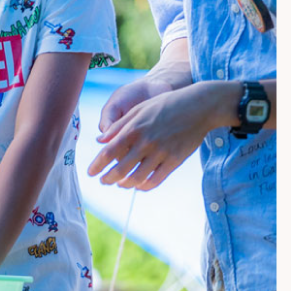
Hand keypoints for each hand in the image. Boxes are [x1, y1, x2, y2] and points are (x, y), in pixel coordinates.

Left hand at [87, 82, 223, 189]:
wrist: (200, 106)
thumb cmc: (166, 105)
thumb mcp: (139, 109)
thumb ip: (118, 126)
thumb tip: (100, 140)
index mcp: (134, 129)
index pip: (109, 152)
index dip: (97, 165)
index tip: (90, 173)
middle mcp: (146, 143)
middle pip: (121, 169)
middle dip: (108, 178)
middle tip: (103, 181)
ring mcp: (161, 152)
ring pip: (138, 178)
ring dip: (125, 184)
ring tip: (120, 184)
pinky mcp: (176, 160)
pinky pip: (157, 179)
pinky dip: (145, 186)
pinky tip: (139, 186)